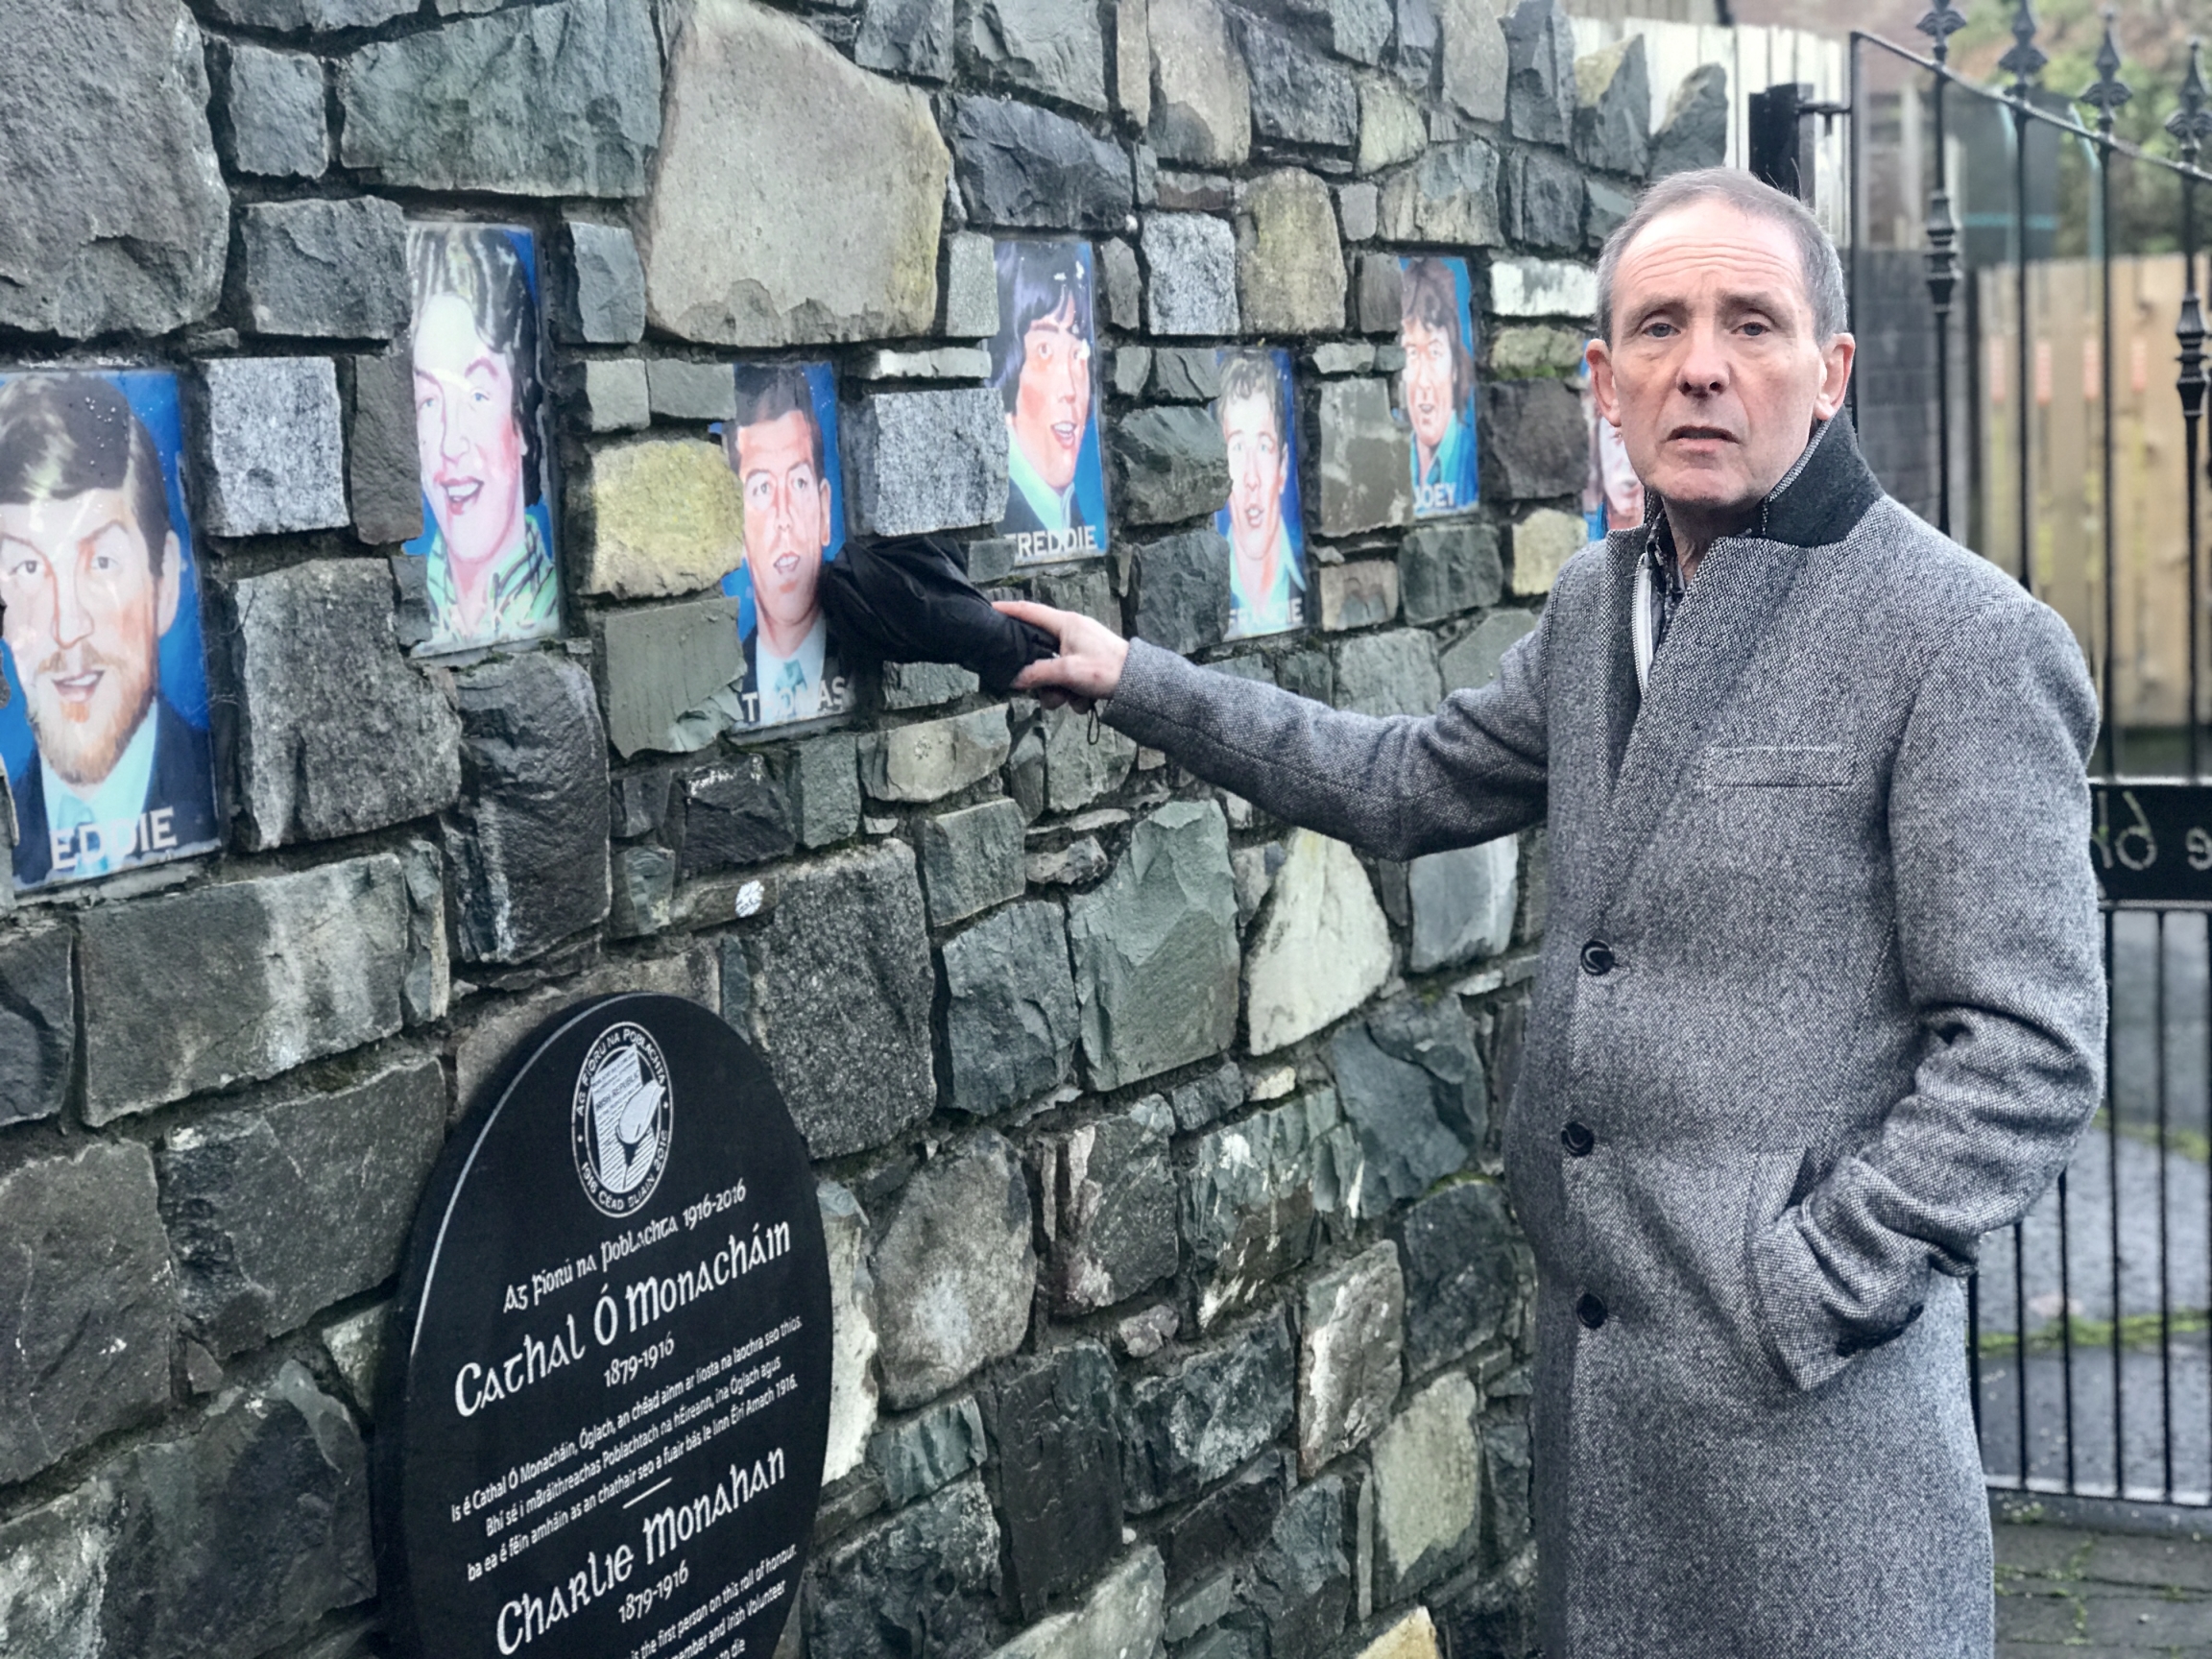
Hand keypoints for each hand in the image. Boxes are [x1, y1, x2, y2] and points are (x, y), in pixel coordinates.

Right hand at [995, 599, 1129, 712]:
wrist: (1138, 685)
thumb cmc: (1106, 670)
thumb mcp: (1067, 672)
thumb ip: (1037, 674)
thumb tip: (1015, 679)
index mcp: (1066, 623)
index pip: (1029, 611)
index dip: (1008, 610)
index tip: (990, 610)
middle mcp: (1071, 633)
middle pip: (1038, 652)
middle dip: (1040, 677)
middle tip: (1042, 690)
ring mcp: (1080, 649)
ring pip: (1053, 672)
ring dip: (1059, 692)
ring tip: (1073, 699)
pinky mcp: (1087, 665)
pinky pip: (1068, 681)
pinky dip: (1073, 694)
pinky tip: (1085, 701)